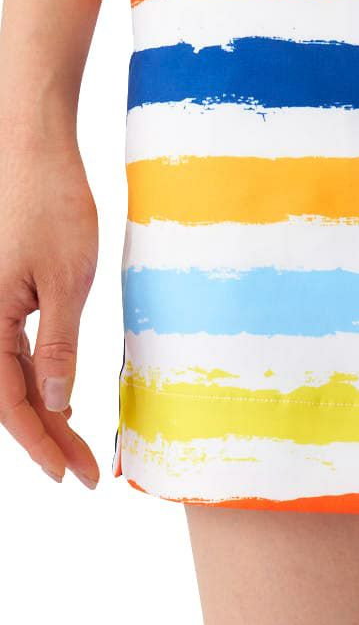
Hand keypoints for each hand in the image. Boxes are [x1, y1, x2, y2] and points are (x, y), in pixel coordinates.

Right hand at [0, 131, 99, 487]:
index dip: (41, 444)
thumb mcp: (66, 281)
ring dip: (43, 410)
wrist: (32, 147)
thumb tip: (56, 403)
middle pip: (8, 396)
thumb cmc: (52, 205)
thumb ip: (58, 346)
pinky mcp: (1, 292)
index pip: (10, 404)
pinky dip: (36, 377)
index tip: (70, 476)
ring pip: (9, 375)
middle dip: (46, 436)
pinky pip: (12, 348)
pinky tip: (60, 397)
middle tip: (84, 472)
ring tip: (77, 444)